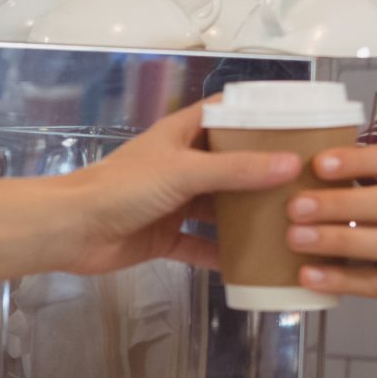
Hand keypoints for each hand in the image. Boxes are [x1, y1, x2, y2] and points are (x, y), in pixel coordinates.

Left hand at [55, 99, 302, 275]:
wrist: (72, 229)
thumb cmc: (122, 188)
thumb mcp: (185, 171)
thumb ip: (236, 169)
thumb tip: (289, 164)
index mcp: (181, 135)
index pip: (225, 114)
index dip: (257, 114)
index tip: (296, 122)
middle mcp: (179, 165)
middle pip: (228, 164)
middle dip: (262, 173)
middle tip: (304, 181)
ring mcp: (172, 202)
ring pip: (217, 207)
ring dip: (245, 216)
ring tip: (288, 222)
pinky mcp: (164, 236)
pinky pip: (200, 245)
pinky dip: (222, 254)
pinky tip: (251, 262)